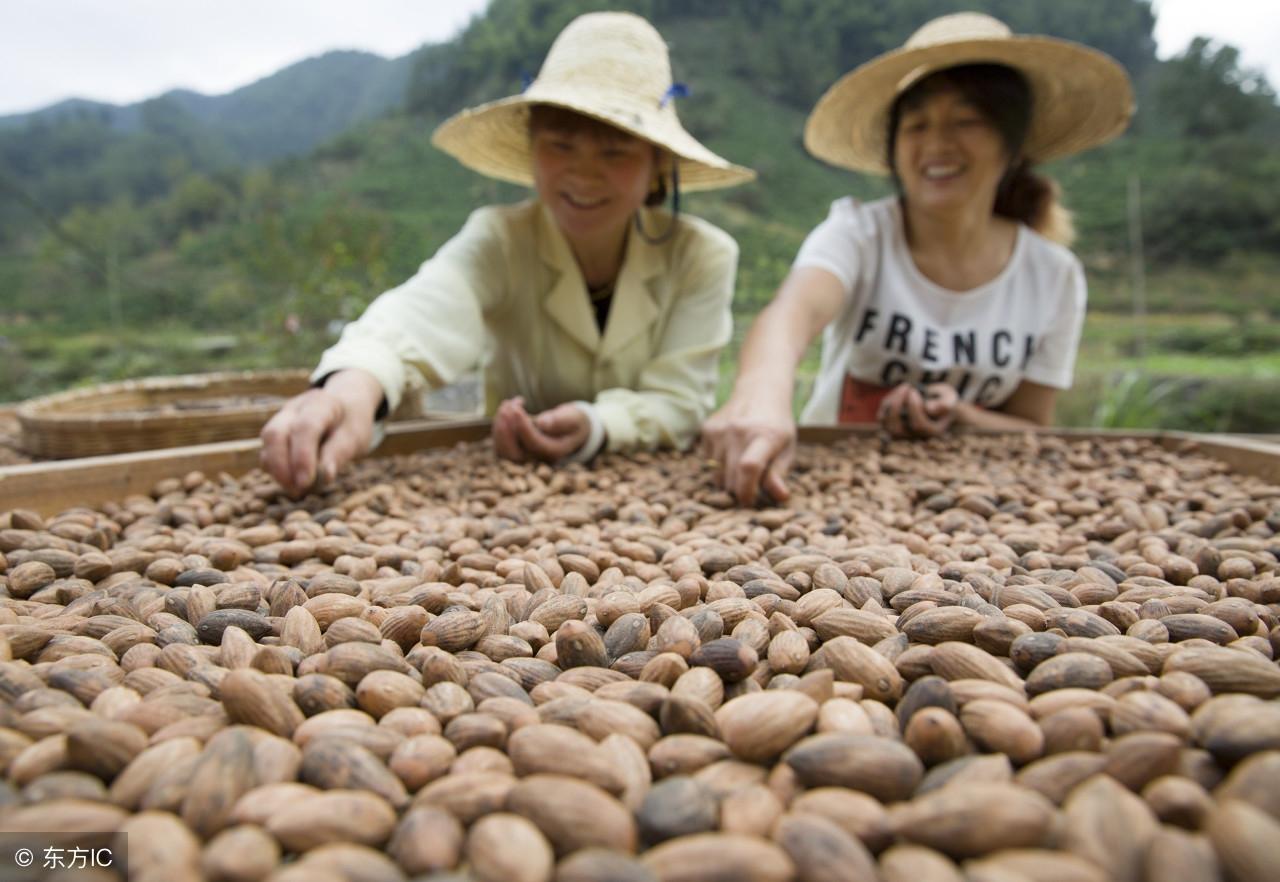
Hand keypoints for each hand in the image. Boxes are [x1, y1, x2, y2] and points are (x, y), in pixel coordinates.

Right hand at [259, 370, 381, 495]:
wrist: (345, 408)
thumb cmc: (351, 424)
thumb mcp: (355, 437)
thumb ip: (340, 453)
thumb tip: (326, 476)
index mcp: (321, 404)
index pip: (305, 427)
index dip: (302, 456)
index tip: (305, 483)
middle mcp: (296, 408)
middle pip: (276, 433)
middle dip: (282, 466)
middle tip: (297, 490)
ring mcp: (282, 418)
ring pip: (267, 442)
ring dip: (277, 470)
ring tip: (295, 489)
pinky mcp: (276, 432)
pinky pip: (267, 450)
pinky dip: (275, 469)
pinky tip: (291, 482)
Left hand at [491, 397, 590, 462]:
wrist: (570, 429)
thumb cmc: (573, 422)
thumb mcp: (573, 419)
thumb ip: (560, 421)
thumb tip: (542, 423)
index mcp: (553, 452)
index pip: (533, 443)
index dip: (522, 426)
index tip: (516, 408)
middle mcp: (537, 458)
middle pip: (513, 454)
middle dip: (505, 431)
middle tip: (506, 408)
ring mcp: (525, 456)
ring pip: (503, 449)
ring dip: (500, 426)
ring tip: (507, 404)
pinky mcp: (516, 449)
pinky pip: (501, 443)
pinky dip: (499, 425)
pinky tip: (507, 407)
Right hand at [700, 396, 795, 506]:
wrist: (759, 391)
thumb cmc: (777, 427)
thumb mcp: (786, 449)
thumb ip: (779, 474)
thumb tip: (780, 497)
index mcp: (766, 436)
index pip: (749, 468)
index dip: (746, 491)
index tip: (749, 502)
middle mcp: (739, 431)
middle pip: (730, 477)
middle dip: (739, 490)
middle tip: (750, 486)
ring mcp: (720, 429)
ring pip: (717, 474)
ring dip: (728, 479)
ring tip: (742, 465)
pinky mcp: (707, 429)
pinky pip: (708, 462)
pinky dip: (718, 465)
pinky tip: (731, 451)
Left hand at [877, 382, 957, 437]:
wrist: (936, 403)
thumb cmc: (944, 400)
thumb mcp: (949, 399)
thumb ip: (944, 404)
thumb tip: (929, 408)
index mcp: (932, 432)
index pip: (918, 425)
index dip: (914, 408)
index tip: (914, 392)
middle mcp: (915, 437)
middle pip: (897, 429)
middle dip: (896, 407)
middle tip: (906, 388)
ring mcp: (902, 433)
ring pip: (887, 424)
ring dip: (891, 402)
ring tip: (904, 387)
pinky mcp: (891, 426)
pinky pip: (882, 417)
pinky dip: (887, 402)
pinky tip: (899, 391)